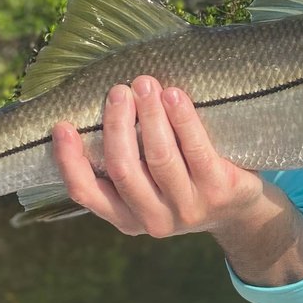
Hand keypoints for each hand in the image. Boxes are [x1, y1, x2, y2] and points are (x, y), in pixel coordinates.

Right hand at [50, 75, 265, 238]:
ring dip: (149, 115)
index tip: (61, 125)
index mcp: (126, 217)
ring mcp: (187, 208)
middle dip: (117, 125)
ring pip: (159, 157)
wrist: (241, 209)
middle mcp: (153, 219)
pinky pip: (196, 150)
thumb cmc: (184, 184)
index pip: (87, 194)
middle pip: (124, 168)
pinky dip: (182, 119)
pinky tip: (174, 96)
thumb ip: (125, 164)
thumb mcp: (149, 188)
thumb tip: (95, 108)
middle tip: (118, 90)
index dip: (69, 161)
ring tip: (144, 84)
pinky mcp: (218, 190)